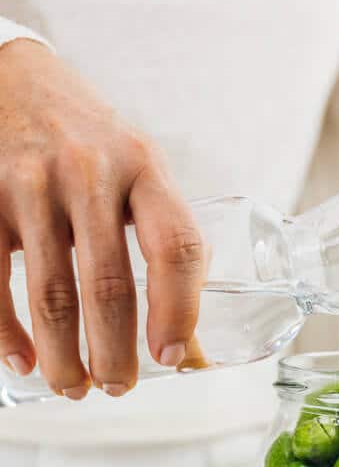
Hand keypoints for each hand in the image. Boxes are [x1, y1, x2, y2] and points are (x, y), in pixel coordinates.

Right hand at [0, 40, 204, 398]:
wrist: (15, 78)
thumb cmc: (92, 144)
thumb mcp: (141, 180)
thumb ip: (166, 252)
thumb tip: (191, 353)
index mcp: (144, 167)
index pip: (177, 247)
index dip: (179, 310)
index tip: (171, 357)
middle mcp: (90, 171)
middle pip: (110, 285)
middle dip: (114, 353)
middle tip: (117, 388)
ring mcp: (31, 182)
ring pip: (51, 293)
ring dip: (63, 355)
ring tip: (73, 387)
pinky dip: (6, 331)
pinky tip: (21, 361)